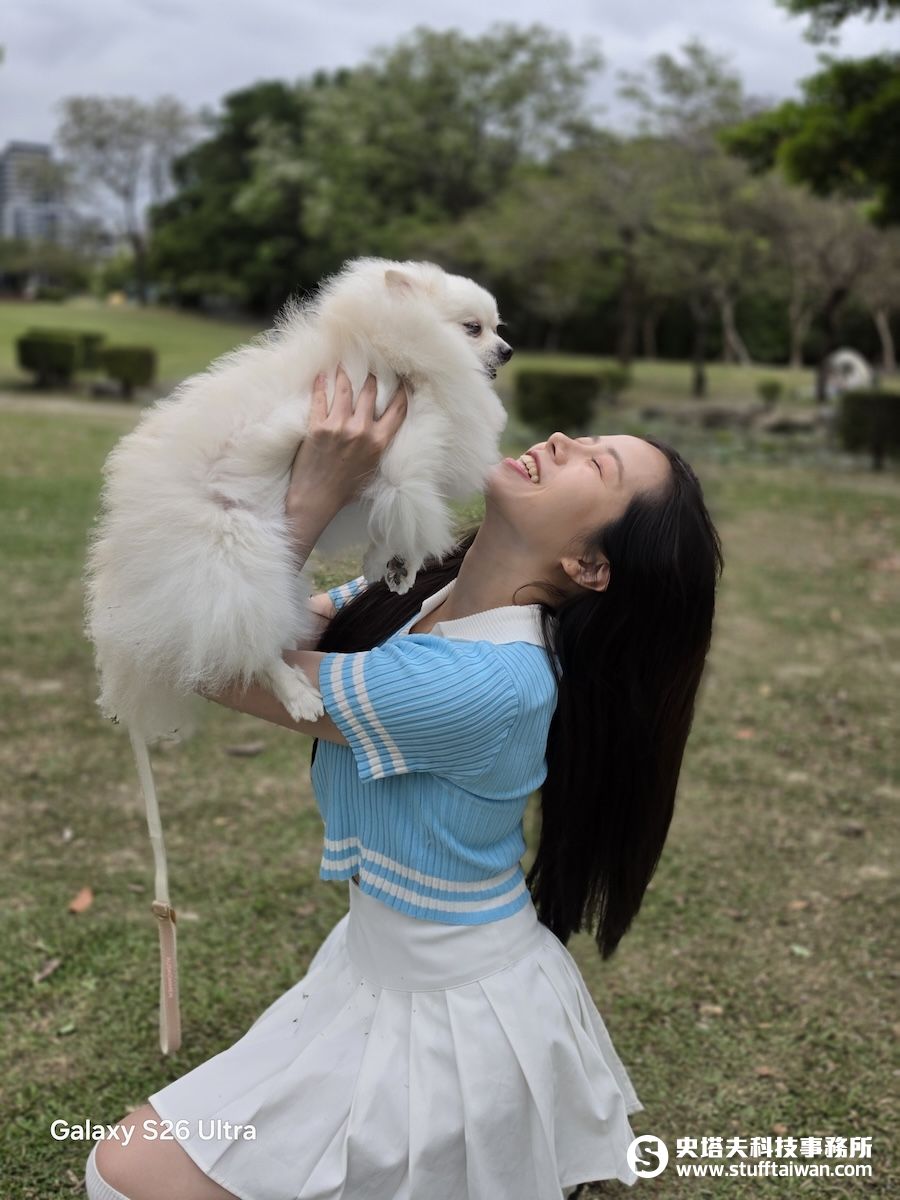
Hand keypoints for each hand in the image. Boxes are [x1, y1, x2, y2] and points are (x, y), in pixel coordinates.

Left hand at [286, 365, 407, 518]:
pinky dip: (319, 384)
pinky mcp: (317, 426)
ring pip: (344, 388)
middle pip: (370, 392)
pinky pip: (319, 398)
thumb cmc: (345, 490)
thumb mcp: (373, 471)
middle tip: (370, 369)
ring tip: (343, 366)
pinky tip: (320, 375)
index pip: (397, 409)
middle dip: (372, 378)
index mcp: (378, 442)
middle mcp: (361, 430)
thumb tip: (384, 435)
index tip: (403, 380)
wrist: (316, 499)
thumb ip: (379, 450)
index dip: (403, 391)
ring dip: (345, 374)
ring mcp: (338, 426)